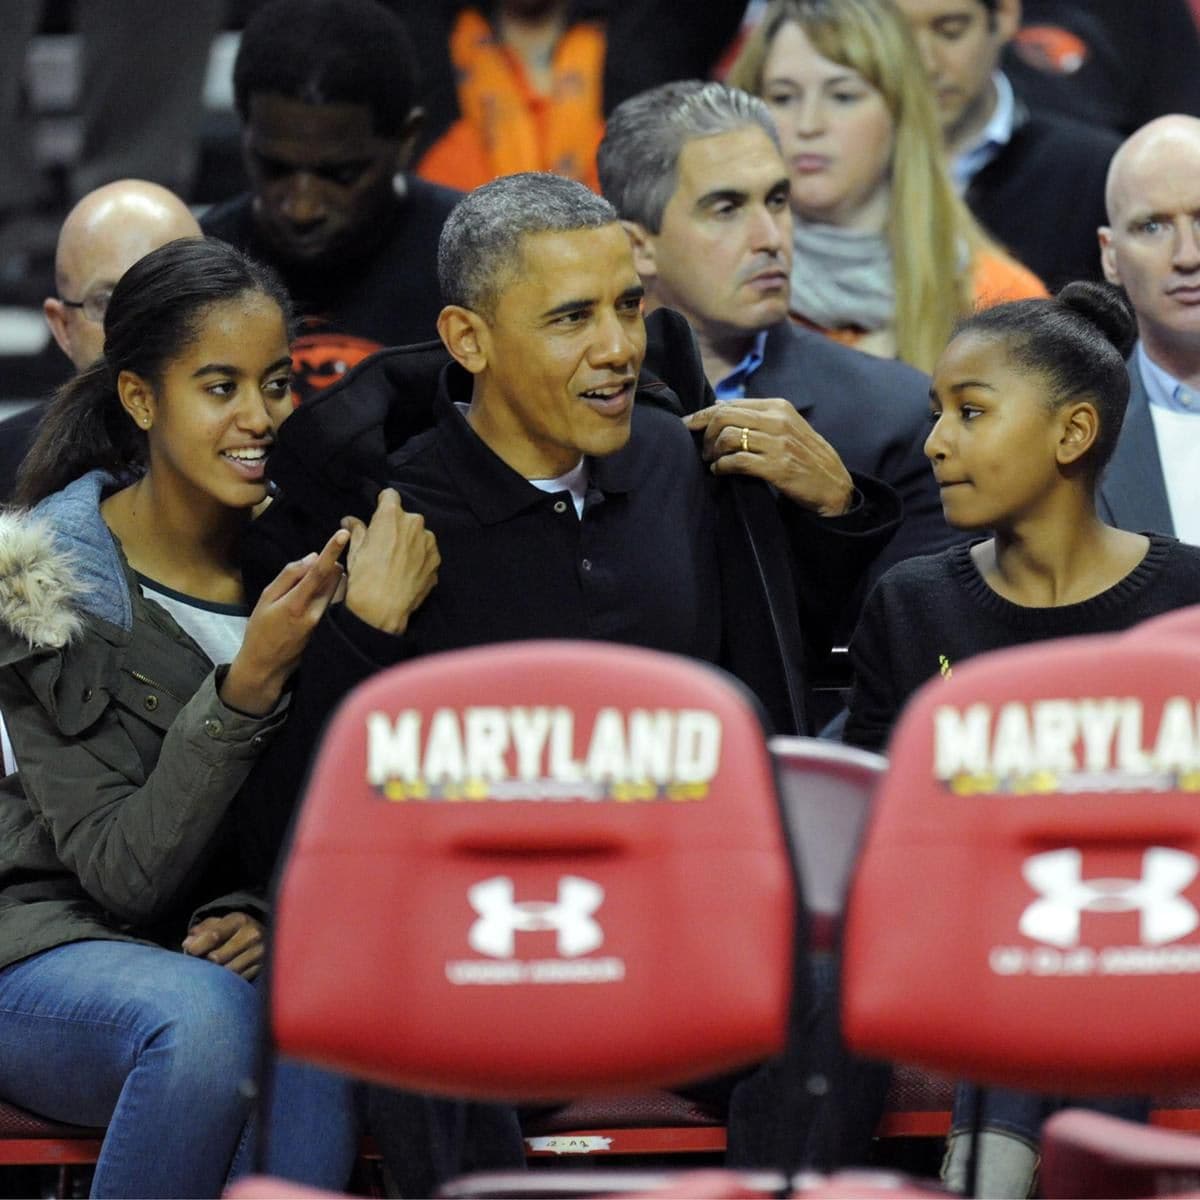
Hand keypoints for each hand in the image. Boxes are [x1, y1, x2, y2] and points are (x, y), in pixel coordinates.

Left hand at [182, 912, 264, 979]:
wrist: (259, 935)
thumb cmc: (231, 930)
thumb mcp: (217, 923)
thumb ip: (201, 930)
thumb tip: (188, 944)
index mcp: (239, 920)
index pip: (214, 936)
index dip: (197, 946)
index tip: (189, 951)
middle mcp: (252, 935)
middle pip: (218, 957)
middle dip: (205, 962)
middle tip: (201, 962)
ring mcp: (259, 953)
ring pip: (226, 972)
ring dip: (215, 973)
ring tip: (212, 968)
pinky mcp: (261, 968)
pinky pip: (237, 980)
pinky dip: (227, 980)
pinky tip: (225, 975)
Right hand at [222, 528, 349, 713]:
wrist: (266, 666)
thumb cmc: (261, 629)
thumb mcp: (266, 598)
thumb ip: (289, 575)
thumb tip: (312, 557)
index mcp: (296, 604)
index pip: (319, 572)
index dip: (332, 551)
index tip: (343, 534)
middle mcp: (316, 614)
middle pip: (335, 577)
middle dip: (330, 565)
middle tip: (312, 570)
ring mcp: (325, 624)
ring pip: (339, 590)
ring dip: (332, 579)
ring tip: (311, 588)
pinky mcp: (330, 630)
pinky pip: (337, 603)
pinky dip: (332, 593)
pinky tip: (317, 600)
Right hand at [342, 488, 439, 633]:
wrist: (382, 608)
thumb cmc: (364, 576)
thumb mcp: (355, 550)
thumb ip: (357, 530)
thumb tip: (350, 520)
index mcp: (391, 515)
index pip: (390, 495)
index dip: (384, 503)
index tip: (380, 514)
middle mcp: (414, 523)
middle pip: (406, 518)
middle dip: (398, 527)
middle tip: (386, 546)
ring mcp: (429, 542)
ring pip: (419, 536)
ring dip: (411, 543)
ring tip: (398, 563)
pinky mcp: (436, 560)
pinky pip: (426, 554)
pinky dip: (419, 560)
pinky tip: (407, 573)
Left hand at [682, 398, 853, 515]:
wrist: (834, 485)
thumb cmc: (806, 457)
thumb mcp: (786, 427)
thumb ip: (757, 417)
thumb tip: (718, 407)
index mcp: (778, 406)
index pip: (730, 403)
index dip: (703, 414)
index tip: (687, 425)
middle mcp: (778, 420)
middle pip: (724, 416)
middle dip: (704, 432)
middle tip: (702, 450)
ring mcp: (778, 443)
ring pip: (728, 436)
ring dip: (712, 451)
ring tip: (712, 462)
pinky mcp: (777, 466)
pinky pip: (737, 461)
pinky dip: (722, 466)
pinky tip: (719, 472)